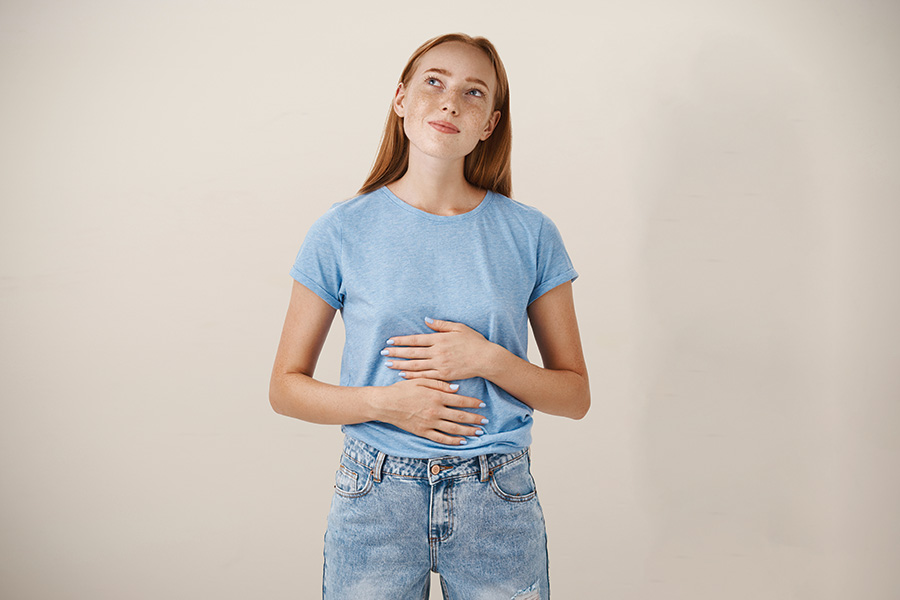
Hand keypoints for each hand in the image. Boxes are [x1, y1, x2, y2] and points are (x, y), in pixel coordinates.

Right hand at [373, 378, 487, 445]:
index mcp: (436, 396)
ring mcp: (429, 423)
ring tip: (478, 433)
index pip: (460, 400)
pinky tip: (461, 442)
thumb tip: (457, 389)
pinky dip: (452, 441)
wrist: (385, 403)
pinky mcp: (423, 432)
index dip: (473, 403)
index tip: (482, 404)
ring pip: (453, 429)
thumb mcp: (421, 381)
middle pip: (460, 416)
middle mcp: (435, 411)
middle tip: (485, 421)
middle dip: (474, 419)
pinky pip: (440, 438)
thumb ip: (440, 384)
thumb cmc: (402, 389)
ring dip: (467, 431)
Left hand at [382, 318, 494, 381]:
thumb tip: (426, 319)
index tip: (390, 341)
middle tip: (383, 352)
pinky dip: (413, 375)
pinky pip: (425, 376)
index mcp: (440, 339)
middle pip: (412, 353)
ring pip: (416, 365)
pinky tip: (403, 374)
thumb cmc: (474, 342)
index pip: (416, 340)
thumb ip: (441, 325)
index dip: (401, 341)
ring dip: (400, 364)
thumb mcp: (459, 328)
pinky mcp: (444, 375)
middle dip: (396, 352)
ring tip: (388, 363)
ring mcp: (440, 365)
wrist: (486, 359)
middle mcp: (437, 352)